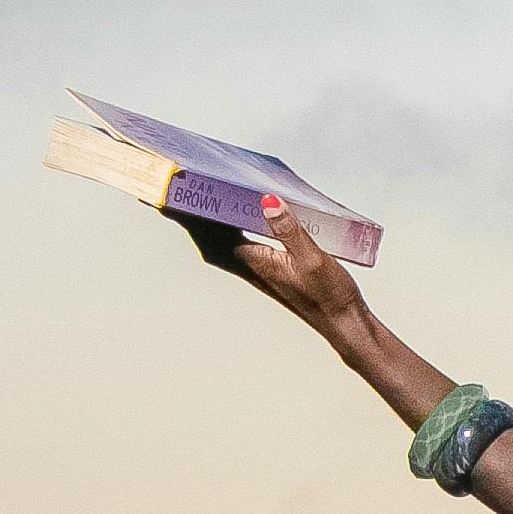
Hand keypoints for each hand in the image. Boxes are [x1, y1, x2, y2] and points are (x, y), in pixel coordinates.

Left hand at [188, 192, 366, 342]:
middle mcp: (253, 266)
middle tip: (175, 191)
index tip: (169, 196)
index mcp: (256, 261)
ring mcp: (260, 269)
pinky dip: (228, 230)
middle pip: (211, 238)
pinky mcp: (270, 269)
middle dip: (191, 216)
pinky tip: (233, 219)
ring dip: (207, 224)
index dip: (190, 215)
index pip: (213, 234)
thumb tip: (267, 201)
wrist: (343, 322)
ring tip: (196, 200)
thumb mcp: (313, 258)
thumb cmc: (330, 295)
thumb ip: (290, 230)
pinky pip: (238, 245)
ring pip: (222, 243)